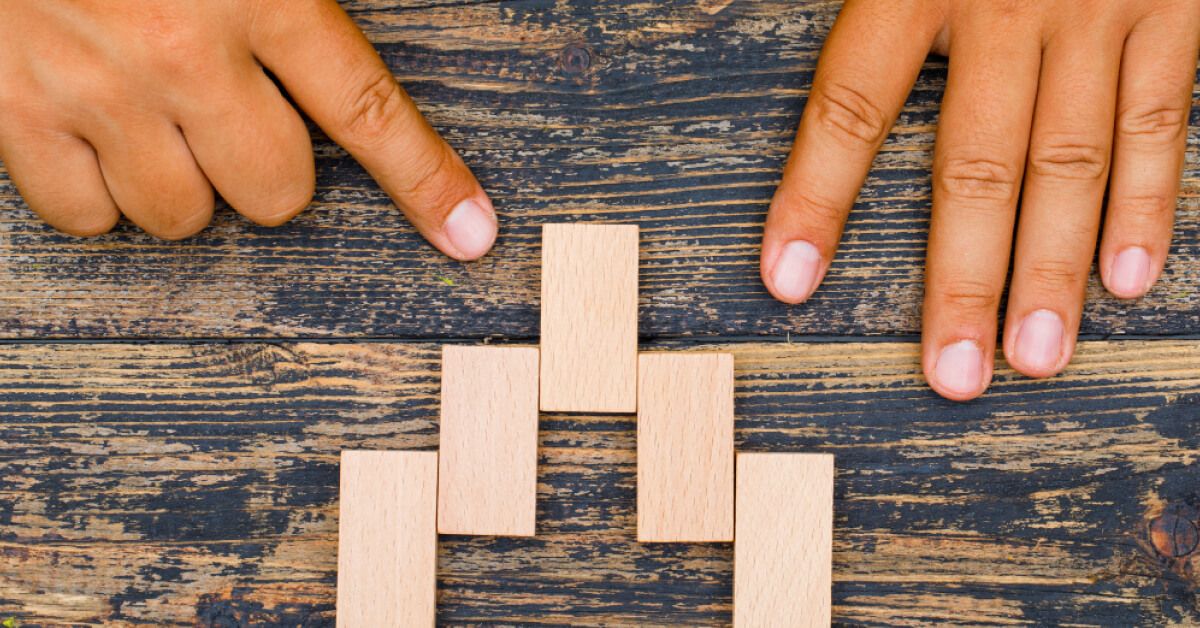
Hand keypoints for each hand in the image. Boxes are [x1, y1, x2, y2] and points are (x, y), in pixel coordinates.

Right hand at [0, 0, 496, 259]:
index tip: (467, 232)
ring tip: (160, 121)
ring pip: (183, 216)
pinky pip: (86, 216)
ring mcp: (96, 88)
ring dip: (184, 184)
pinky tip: (99, 139)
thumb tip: (336, 30)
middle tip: (236, 119)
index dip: (426, 182)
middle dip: (267, 171)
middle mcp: (181, 50)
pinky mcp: (14, 112)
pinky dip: (98, 194)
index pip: (366, 111)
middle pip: (276, 193)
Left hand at [760, 0, 1199, 399]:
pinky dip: (1152, 200)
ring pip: (1072, 162)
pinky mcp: (1177, 1)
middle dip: (962, 279)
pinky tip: (1128, 277)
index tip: (789, 281)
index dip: (816, 200)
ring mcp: (1102, 4)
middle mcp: (1007, 1)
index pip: (851, 107)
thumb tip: (714, 7)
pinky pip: (1165, 115)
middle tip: (953, 374)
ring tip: (1037, 359)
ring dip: (1054, 270)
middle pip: (975, 165)